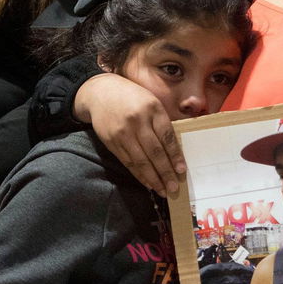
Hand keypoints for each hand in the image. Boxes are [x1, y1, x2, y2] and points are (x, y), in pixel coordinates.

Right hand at [76, 74, 185, 196]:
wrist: (100, 92)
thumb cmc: (132, 97)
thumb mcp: (151, 101)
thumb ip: (162, 122)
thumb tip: (176, 149)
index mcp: (152, 109)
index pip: (166, 136)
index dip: (175, 155)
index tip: (181, 171)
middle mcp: (137, 121)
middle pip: (154, 152)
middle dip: (165, 172)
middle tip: (174, 188)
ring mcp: (122, 133)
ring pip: (140, 160)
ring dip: (153, 178)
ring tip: (163, 190)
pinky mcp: (112, 142)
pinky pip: (128, 162)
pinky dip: (138, 174)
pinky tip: (147, 183)